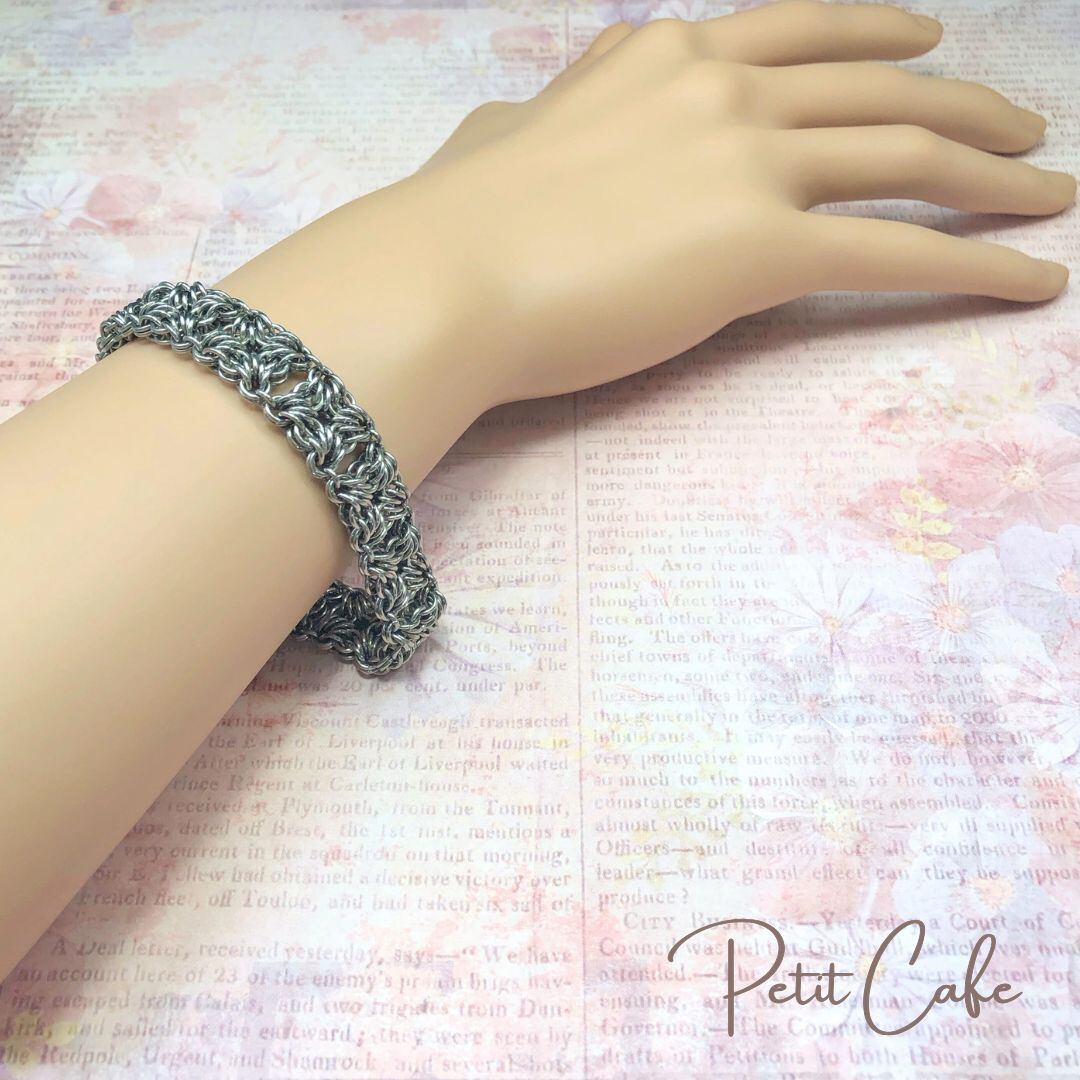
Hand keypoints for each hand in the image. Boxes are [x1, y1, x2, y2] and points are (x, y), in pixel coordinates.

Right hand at [402, 0, 1074, 409]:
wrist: (444, 275)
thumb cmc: (455, 221)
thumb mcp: (502, 137)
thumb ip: (542, 117)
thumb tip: (527, 120)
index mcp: (665, 57)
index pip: (800, 32)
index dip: (879, 34)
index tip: (927, 48)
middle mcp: (722, 87)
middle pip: (878, 86)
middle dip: (965, 105)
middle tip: (1020, 131)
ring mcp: (749, 160)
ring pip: (908, 156)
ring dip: (994, 176)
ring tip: (1047, 197)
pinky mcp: (763, 246)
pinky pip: (896, 253)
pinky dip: (976, 266)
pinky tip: (1029, 279)